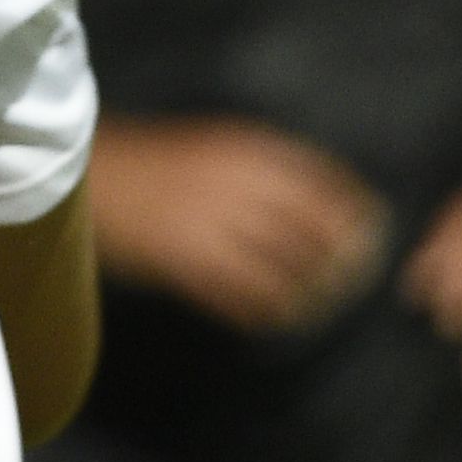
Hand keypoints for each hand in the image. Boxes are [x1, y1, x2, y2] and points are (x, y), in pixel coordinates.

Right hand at [87, 116, 388, 334]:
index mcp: (251, 151)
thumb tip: (328, 208)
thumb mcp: (217, 146)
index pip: (330, 187)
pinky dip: (267, 311)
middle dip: (344, 264)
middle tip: (350, 282)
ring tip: (314, 305)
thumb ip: (266, 171)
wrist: (89, 171)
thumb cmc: (159, 162)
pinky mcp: (185, 261)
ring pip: (288, 273)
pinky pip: (245, 298)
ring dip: (310, 295)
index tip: (371, 240)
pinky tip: (271, 315)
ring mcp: (213, 224)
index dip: (360, 218)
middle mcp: (240, 185)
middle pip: (319, 235)